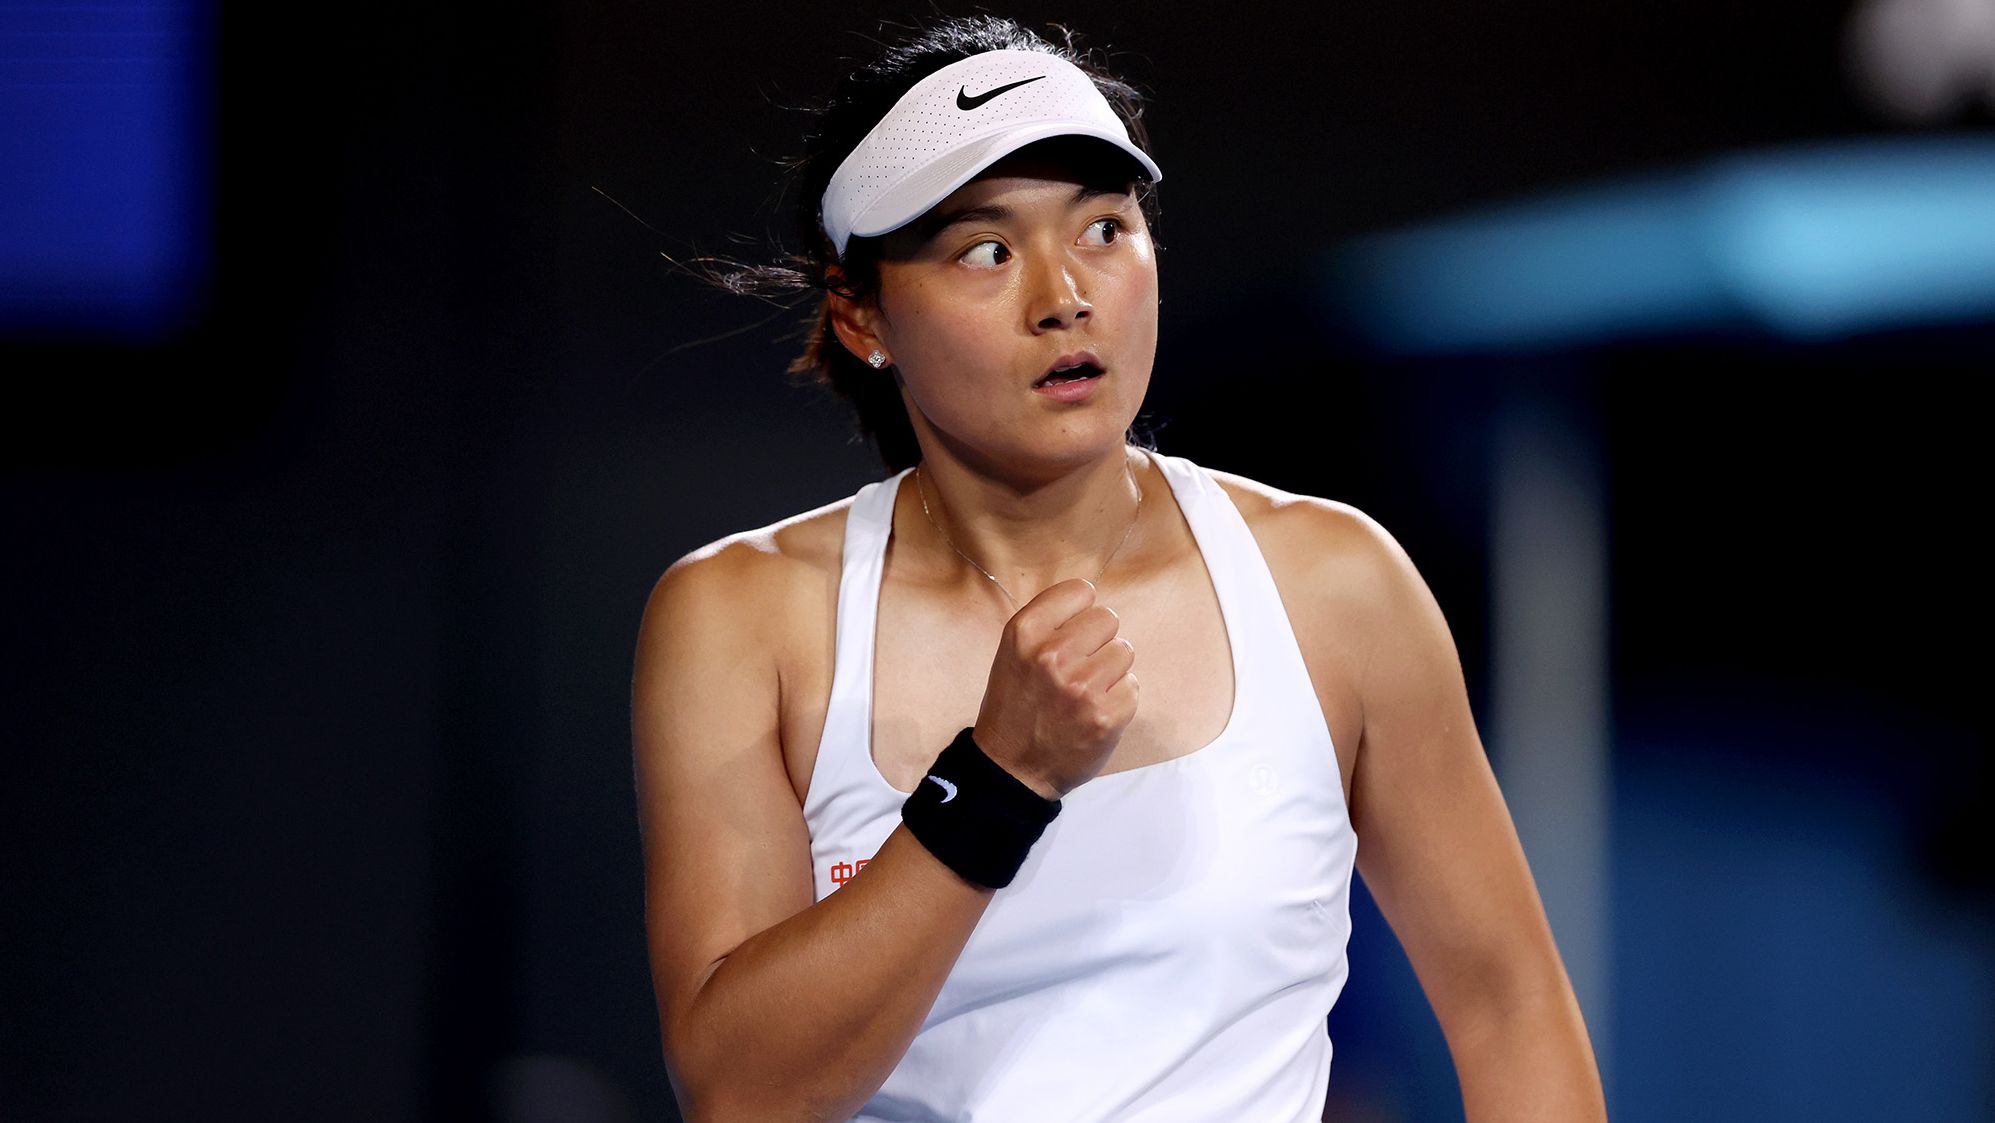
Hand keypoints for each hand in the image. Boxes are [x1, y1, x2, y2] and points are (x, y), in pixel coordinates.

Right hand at [971, 578, 1138, 799]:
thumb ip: (1049, 624)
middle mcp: (1052, 655)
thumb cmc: (1015, 707)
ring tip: (1086, 690)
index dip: (1080, 612)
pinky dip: (1119, 699)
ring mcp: (1082, 687)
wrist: (1012, 768)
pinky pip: (1133, 686)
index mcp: (1025, 633)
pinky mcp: (1106, 715)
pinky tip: (1094, 711)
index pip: (1080, 591)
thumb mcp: (1013, 653)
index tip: (1073, 630)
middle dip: (1098, 640)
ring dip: (1111, 669)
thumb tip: (1092, 603)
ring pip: (1124, 650)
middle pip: (1107, 618)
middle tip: (1080, 665)